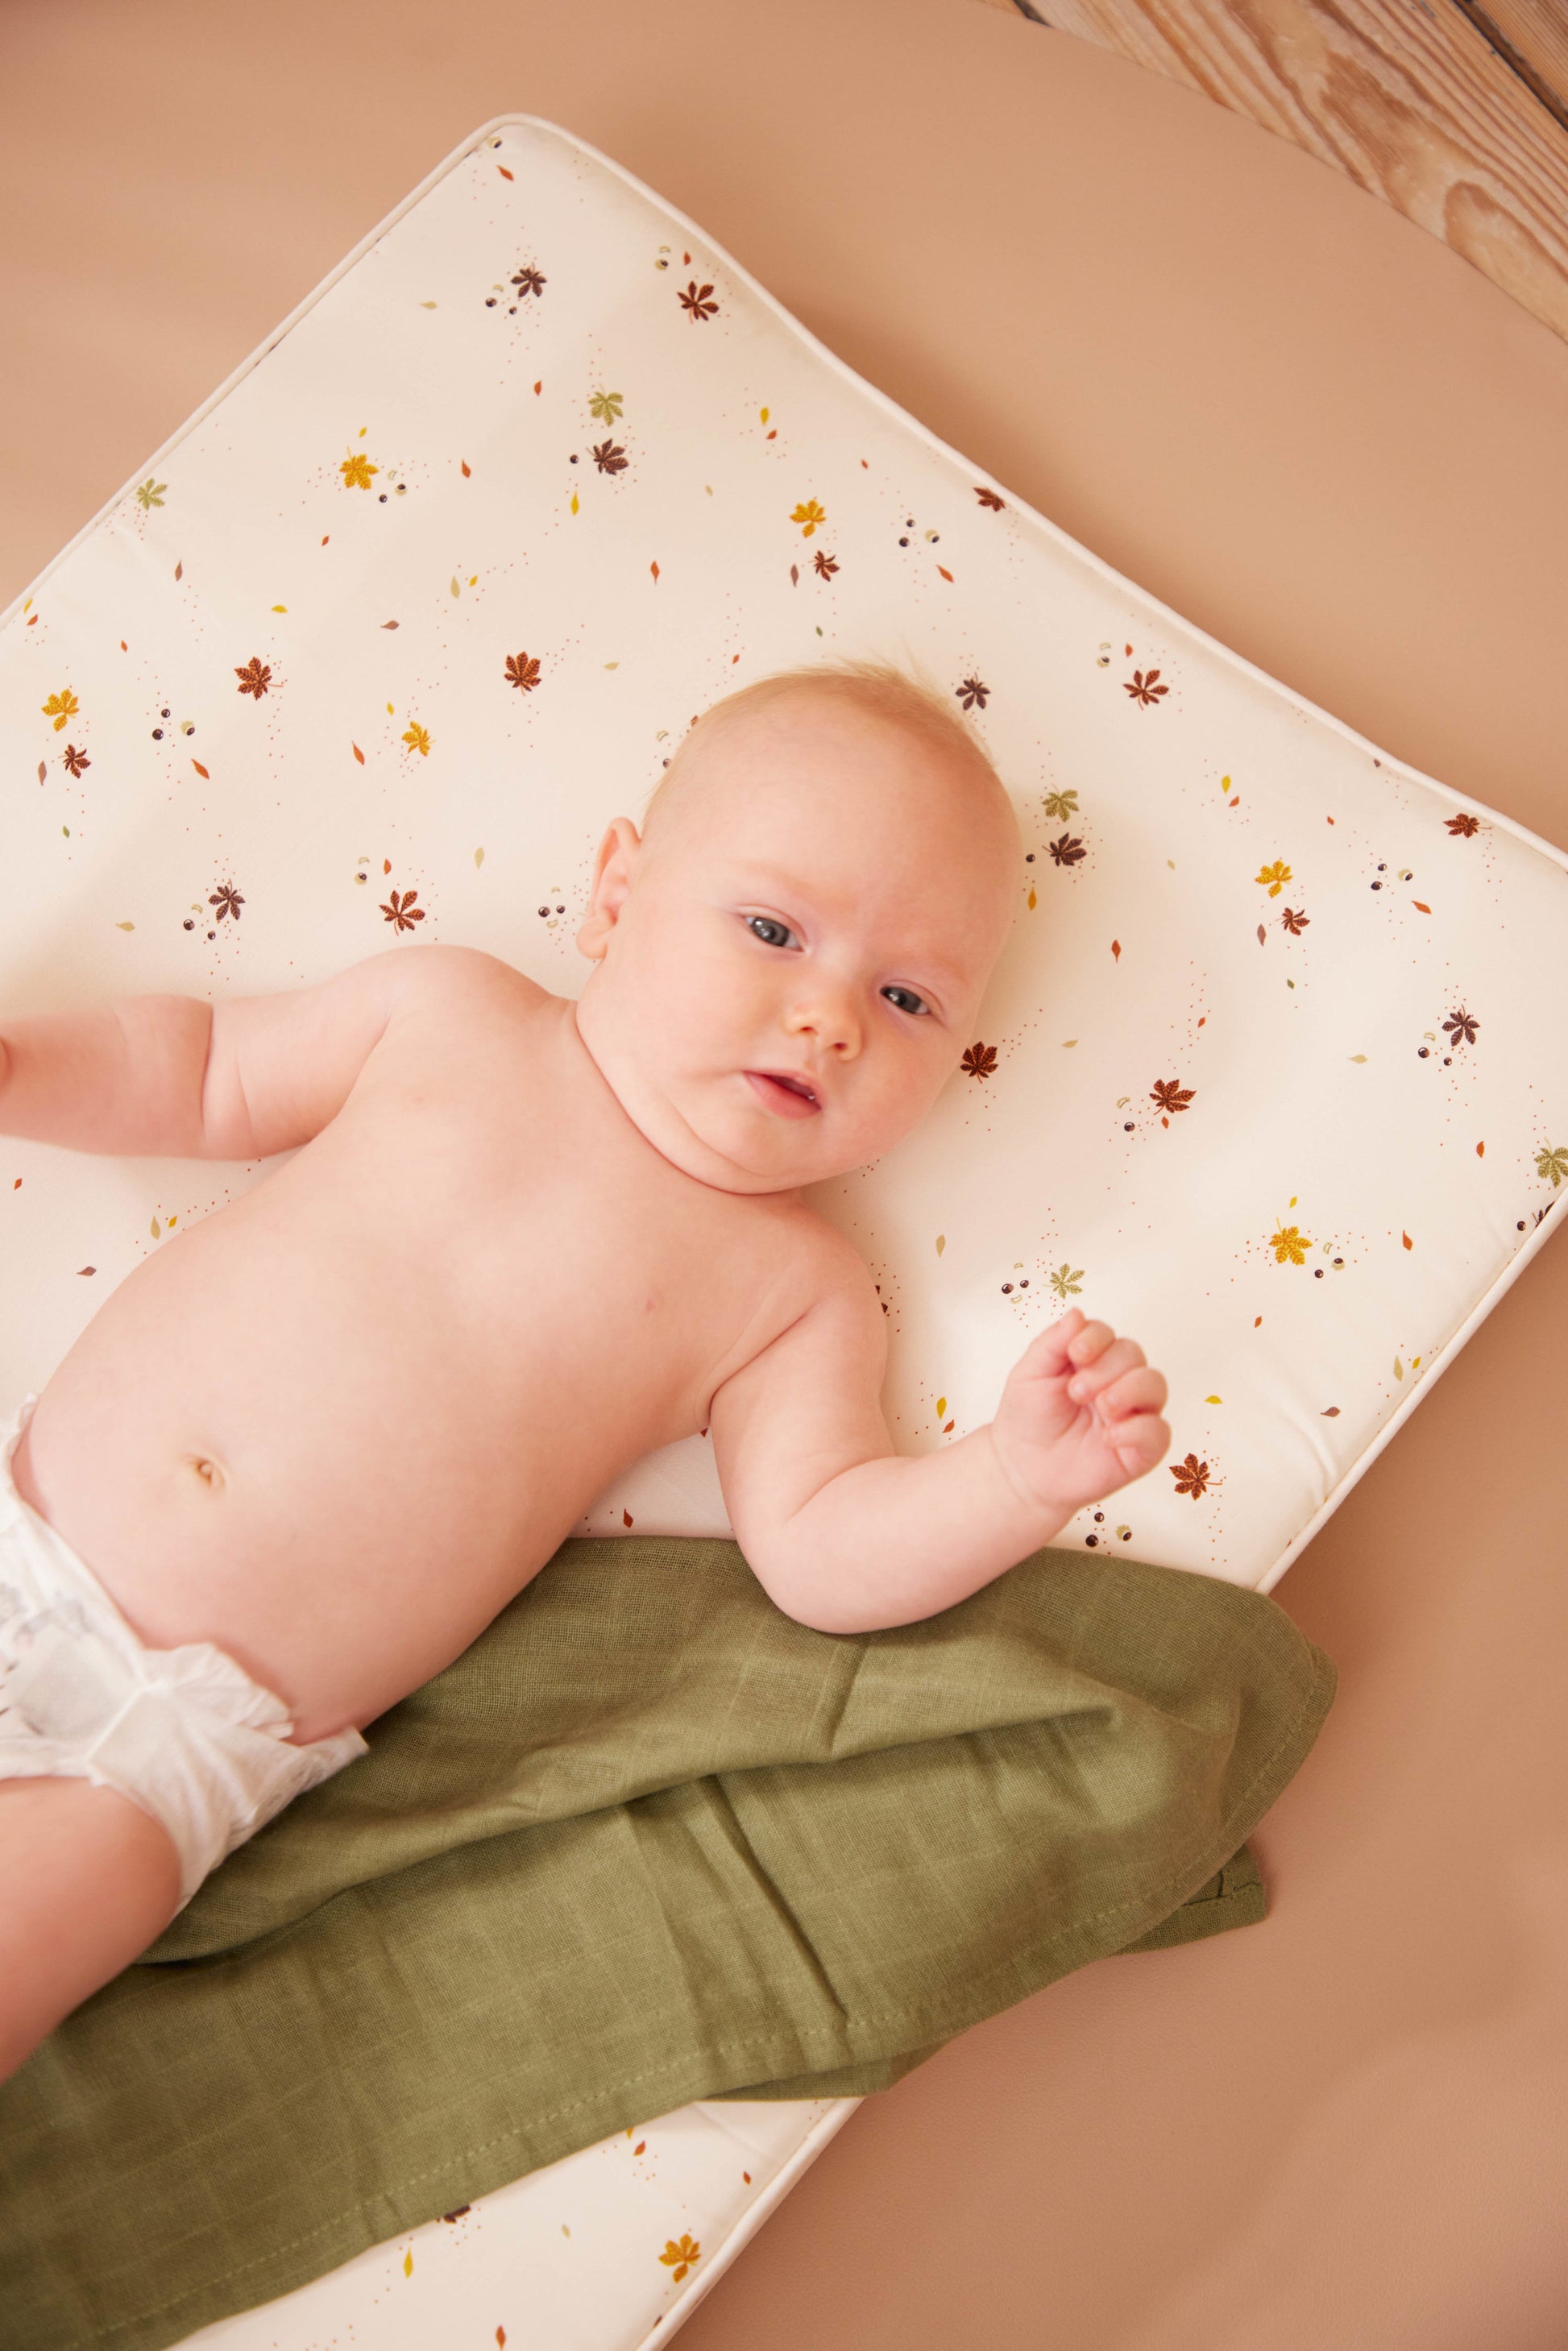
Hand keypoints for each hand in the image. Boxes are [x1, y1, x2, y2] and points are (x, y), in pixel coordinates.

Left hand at [988, 1306, 1170, 1523]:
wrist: (1022, 1469)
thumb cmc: (1028, 1418)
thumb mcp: (1030, 1373)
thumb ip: (1053, 1342)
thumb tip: (1077, 1313)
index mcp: (1092, 1360)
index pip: (1108, 1335)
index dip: (1096, 1338)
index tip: (1075, 1353)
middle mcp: (1117, 1382)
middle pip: (1133, 1354)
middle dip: (1106, 1368)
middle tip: (1076, 1391)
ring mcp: (1132, 1414)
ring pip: (1155, 1385)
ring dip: (1128, 1390)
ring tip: (1100, 1407)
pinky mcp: (1141, 1449)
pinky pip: (1159, 1432)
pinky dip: (1138, 1429)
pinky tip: (1109, 1436)